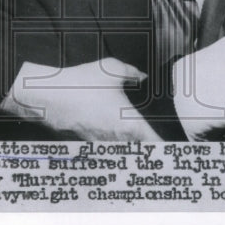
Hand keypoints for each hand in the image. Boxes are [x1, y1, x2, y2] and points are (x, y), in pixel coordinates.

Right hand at [1, 58, 161, 140]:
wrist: (47, 96)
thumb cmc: (81, 83)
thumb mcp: (112, 69)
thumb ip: (132, 73)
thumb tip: (142, 76)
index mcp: (131, 125)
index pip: (158, 148)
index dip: (169, 151)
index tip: (178, 151)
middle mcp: (119, 141)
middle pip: (143, 156)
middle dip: (151, 152)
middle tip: (159, 147)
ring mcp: (102, 146)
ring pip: (124, 155)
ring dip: (131, 151)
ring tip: (136, 142)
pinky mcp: (87, 146)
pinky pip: (106, 151)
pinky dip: (112, 148)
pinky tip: (110, 134)